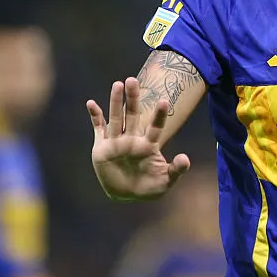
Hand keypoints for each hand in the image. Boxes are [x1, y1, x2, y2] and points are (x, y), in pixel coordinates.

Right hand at [88, 77, 189, 200]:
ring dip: (115, 102)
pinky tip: (91, 103)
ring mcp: (116, 142)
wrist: (127, 196)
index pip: (155, 127)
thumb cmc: (149, 187)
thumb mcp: (165, 182)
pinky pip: (98, 128)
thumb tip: (185, 158)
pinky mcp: (102, 148)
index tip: (164, 101)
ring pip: (116, 118)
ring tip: (117, 84)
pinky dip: (94, 116)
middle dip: (132, 98)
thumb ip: (176, 170)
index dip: (158, 116)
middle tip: (133, 80)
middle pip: (133, 115)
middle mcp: (132, 140)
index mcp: (148, 146)